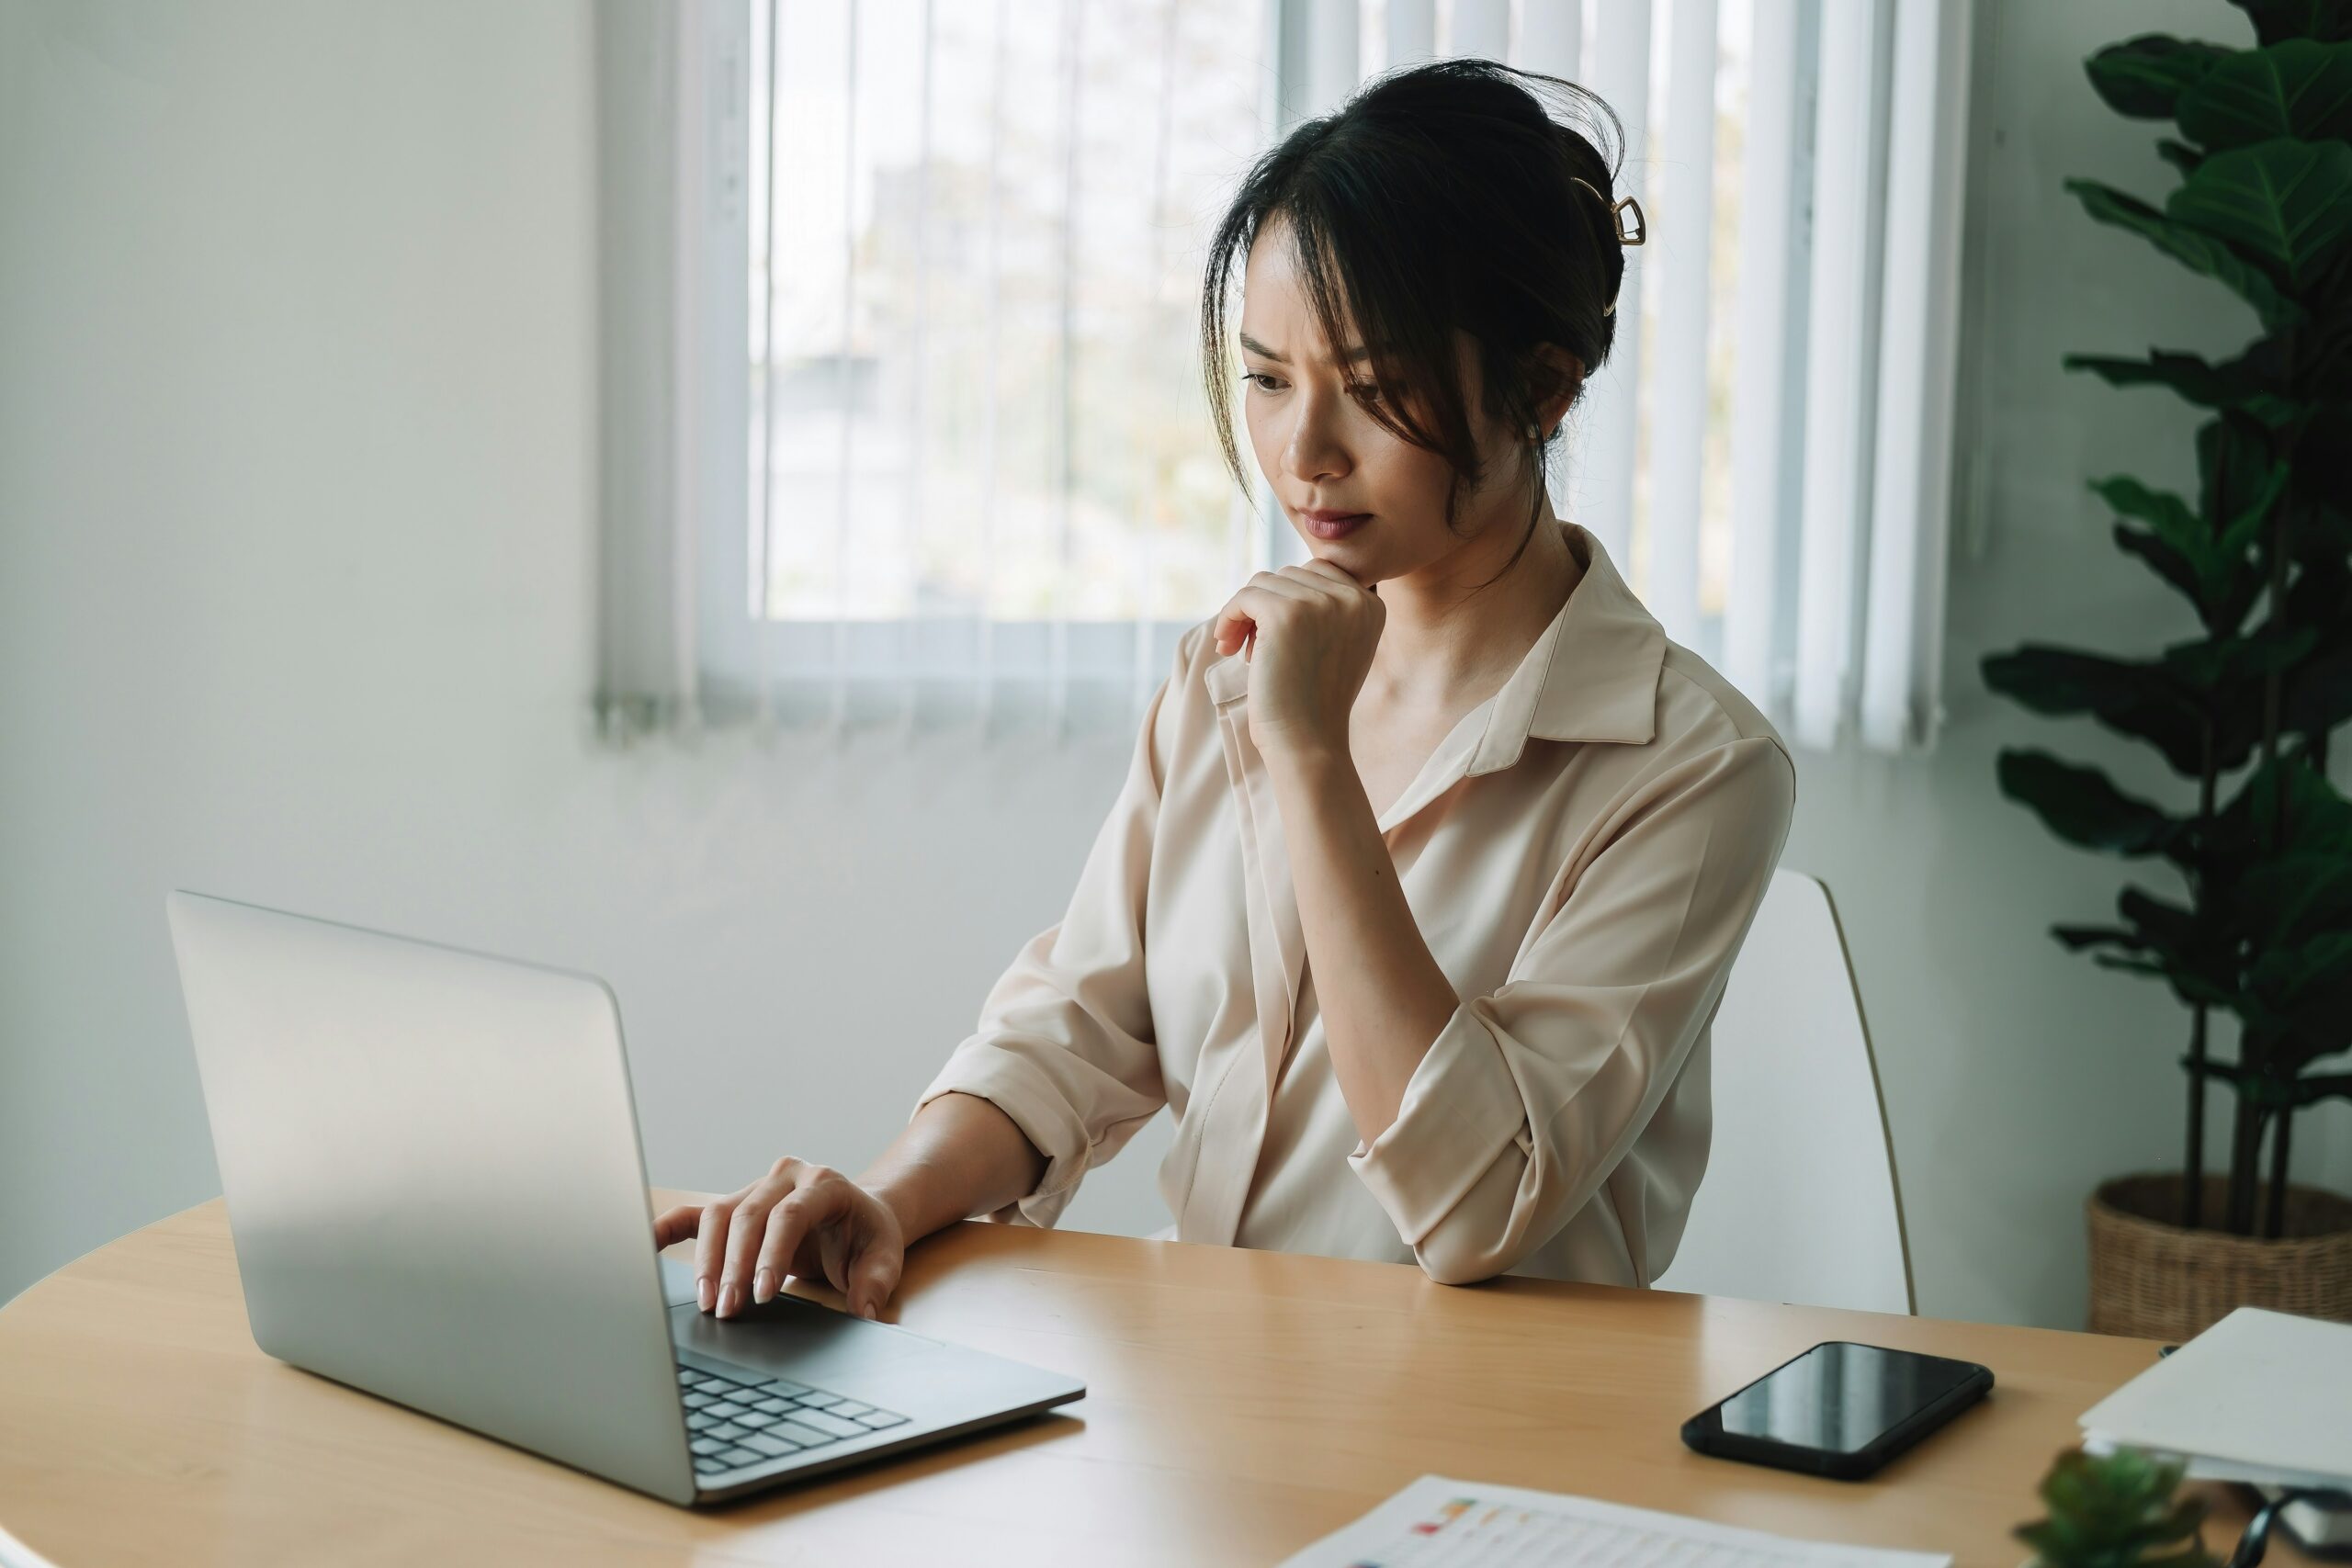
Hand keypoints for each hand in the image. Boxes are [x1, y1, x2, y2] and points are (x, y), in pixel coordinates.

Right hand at [653, 1157, 904, 1321]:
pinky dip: (667, 1228)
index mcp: (825, 1183)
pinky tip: (644, 1246)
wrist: (860, 1215)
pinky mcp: (736, 1203)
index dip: (772, 1253)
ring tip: (707, 1302)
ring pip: (719, 1214)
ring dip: (707, 1260)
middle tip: (727, 1310)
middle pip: (748, 1215)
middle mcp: (787, 1176)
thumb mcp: (885, 1257)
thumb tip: (866, 1310)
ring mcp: (758, 1186)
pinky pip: (695, 1213)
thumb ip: (877, 1282)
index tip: (762, 1294)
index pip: (790, 1214)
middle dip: (734, 1265)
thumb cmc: (868, 1236)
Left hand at [1211, 559, 1383, 760]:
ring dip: (1245, 614)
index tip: (1274, 636)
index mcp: (1371, 604)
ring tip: (1244, 652)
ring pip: (1264, 583)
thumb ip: (1325, 609)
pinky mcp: (1285, 613)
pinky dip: (1229, 617)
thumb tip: (1278, 578)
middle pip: (1289, 575)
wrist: (1308, 743)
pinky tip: (1226, 646)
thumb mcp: (1336, 646)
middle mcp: (1352, 598)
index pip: (1318, 572)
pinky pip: (1245, 596)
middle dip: (1265, 607)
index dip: (1289, 599)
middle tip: (1254, 648)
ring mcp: (1320, 603)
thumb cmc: (1313, 703)